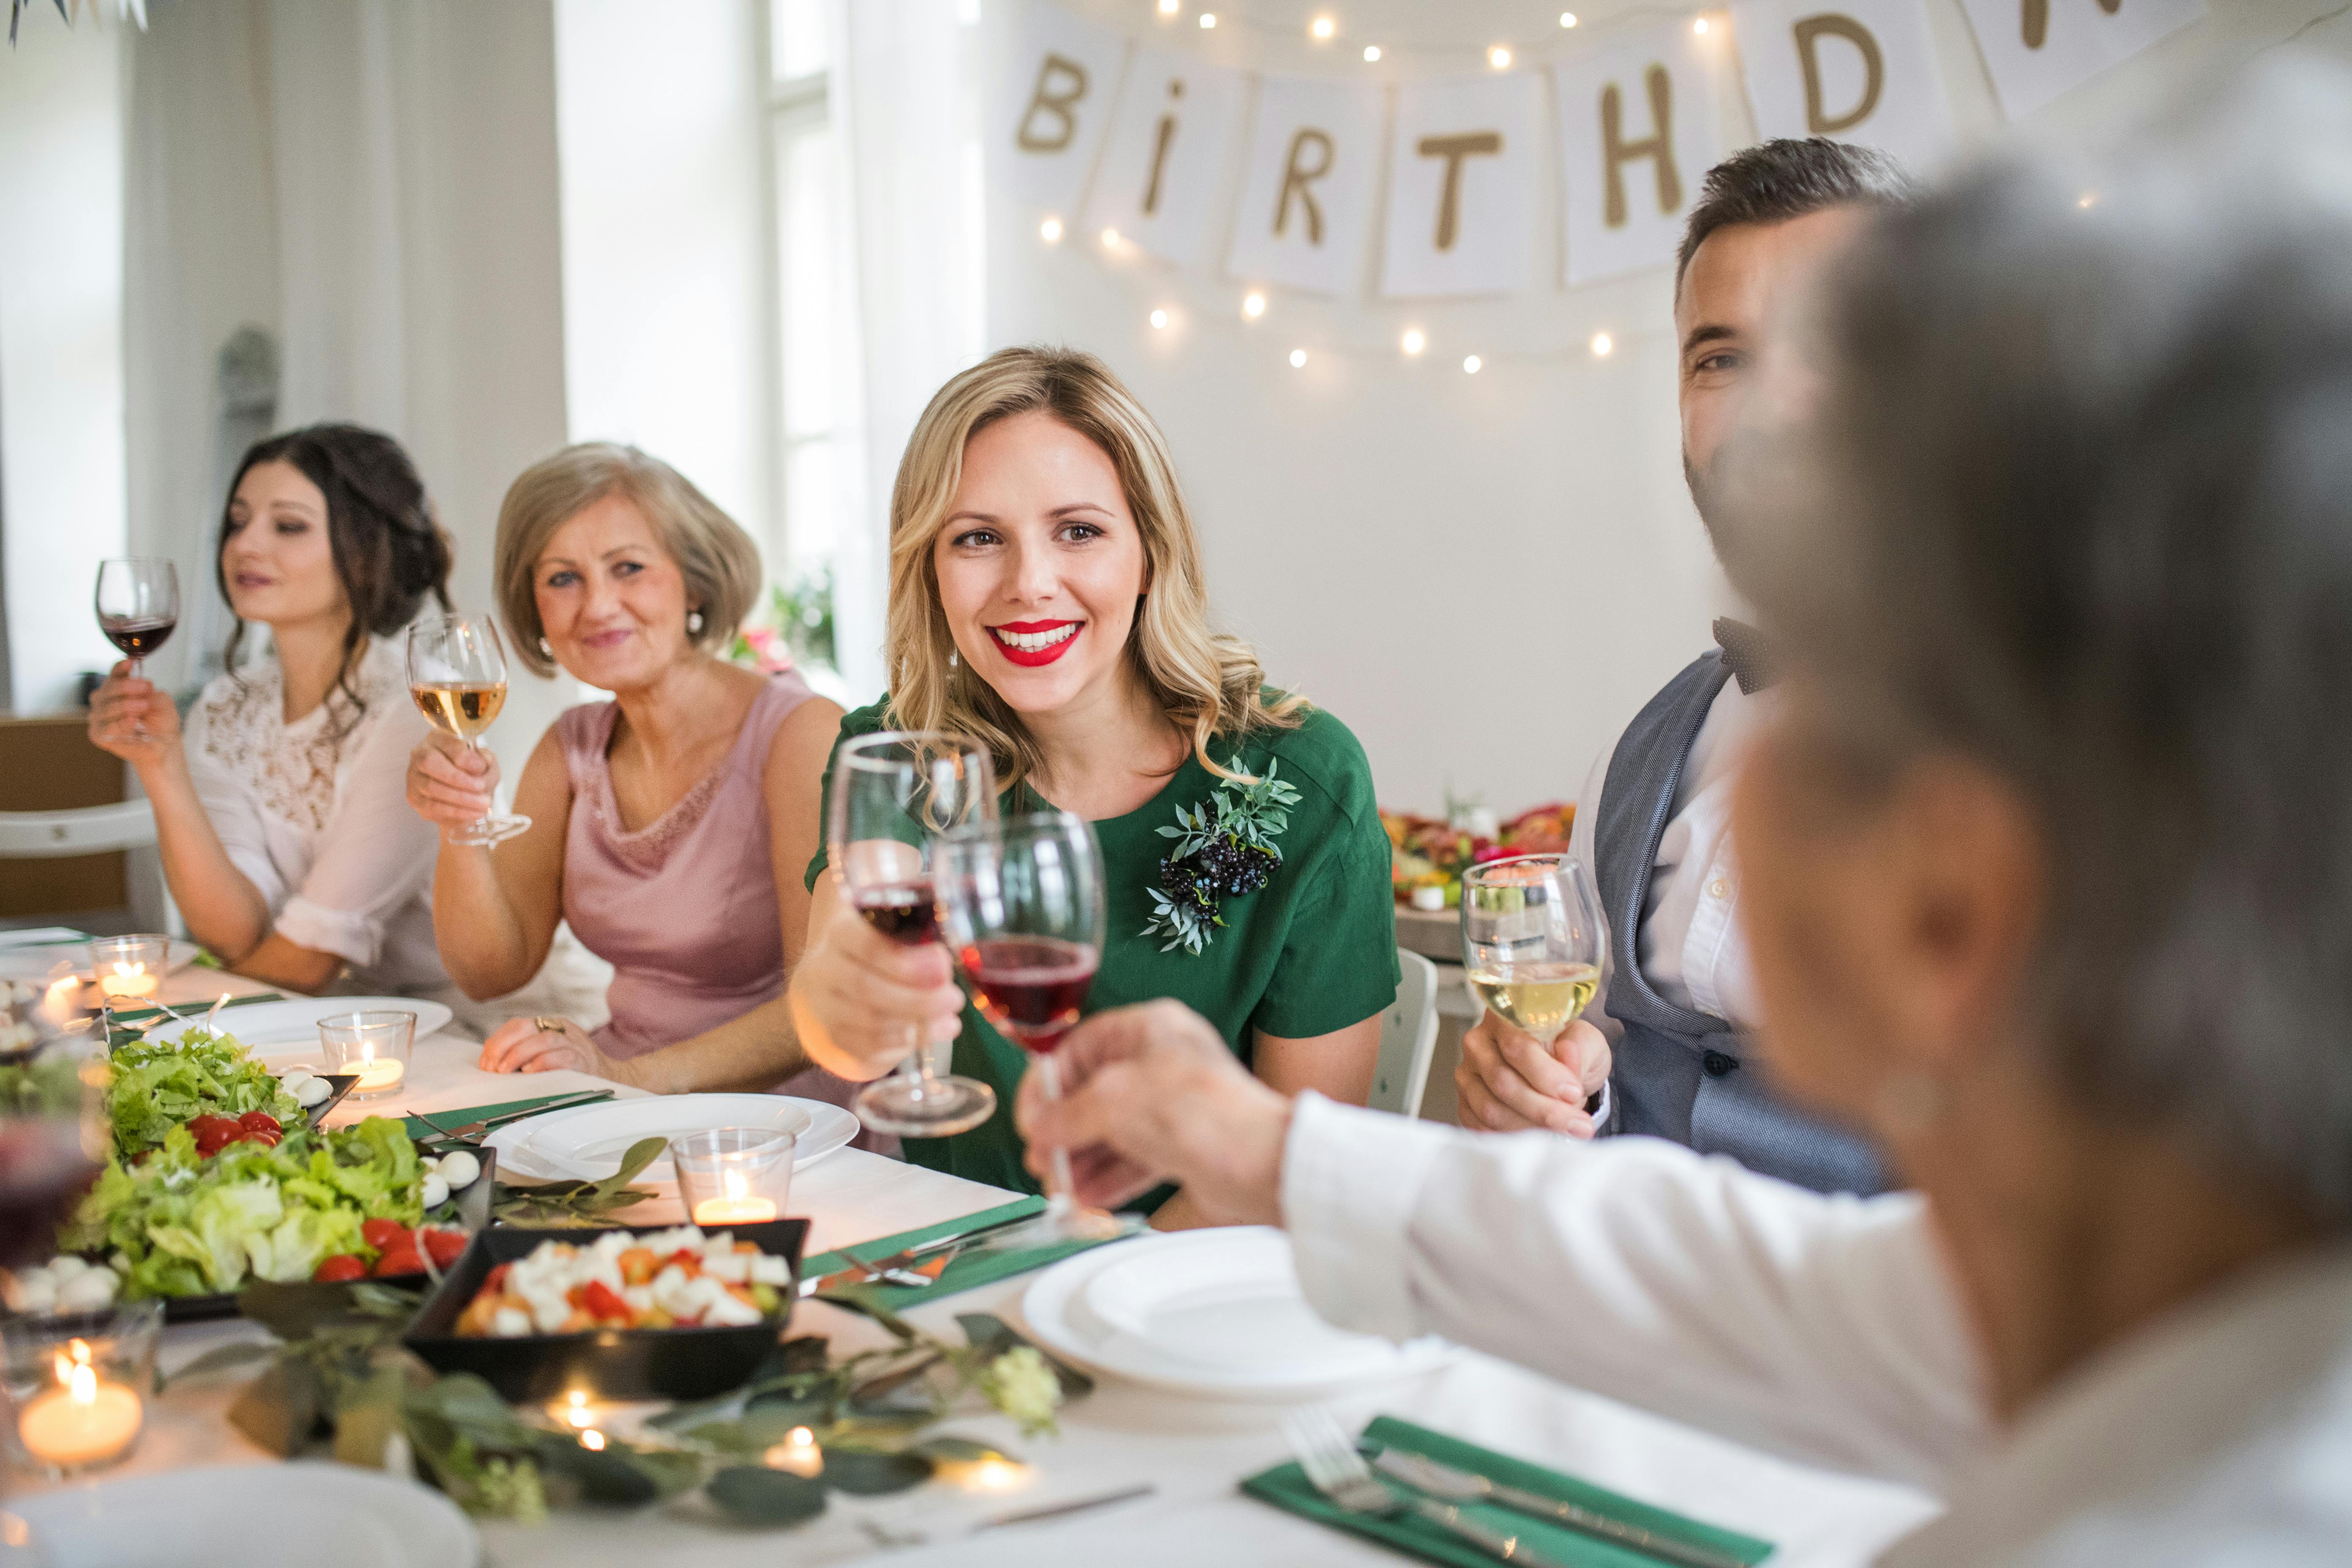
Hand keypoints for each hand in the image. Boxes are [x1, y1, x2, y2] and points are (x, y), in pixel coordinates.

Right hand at [86, 662, 180, 767]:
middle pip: (108, 688)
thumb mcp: (164, 704)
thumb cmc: (160, 723)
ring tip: (143, 706)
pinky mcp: (98, 734)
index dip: (120, 668)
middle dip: (127, 686)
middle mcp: (105, 700)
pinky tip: (132, 720)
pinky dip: (119, 723)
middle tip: (146, 687)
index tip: (130, 663)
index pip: (115, 674)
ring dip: (125, 705)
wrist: (163, 746)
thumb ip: (154, 694)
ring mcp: (99, 717)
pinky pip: (105, 727)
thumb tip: (146, 689)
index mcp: (118, 689)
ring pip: (105, 707)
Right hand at [406, 730, 498, 830]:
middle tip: (480, 787)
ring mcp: (414, 776)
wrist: (465, 796)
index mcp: (439, 738)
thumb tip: (481, 762)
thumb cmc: (473, 773)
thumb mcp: (486, 762)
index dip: (464, 757)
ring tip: (483, 803)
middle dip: (458, 778)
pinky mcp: (414, 798)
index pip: (446, 743)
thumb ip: (486, 760)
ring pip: (432, 787)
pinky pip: (433, 806)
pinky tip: (475, 812)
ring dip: (461, 797)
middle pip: (430, 763)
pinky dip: (457, 811)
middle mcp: (420, 754)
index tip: (481, 768)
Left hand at [479, 1015, 620, 1078]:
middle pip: (527, 1027)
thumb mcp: (548, 1054)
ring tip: (506, 1071)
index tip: (486, 1062)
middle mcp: (563, 1029)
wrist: (612, 1079)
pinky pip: (563, 1057)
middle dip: (503, 1046)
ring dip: (519, 1054)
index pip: (518, 1024)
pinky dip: (543, 1063)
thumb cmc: (573, 1070)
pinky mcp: (585, 1060)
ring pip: (544, 1039)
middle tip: (492, 1067)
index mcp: (551, 1025)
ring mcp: (575, 1043)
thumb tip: (490, 1062)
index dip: (497, 1041)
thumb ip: (525, 1052)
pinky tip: (531, 1072)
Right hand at [788, 880, 966, 1082]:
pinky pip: (870, 1047)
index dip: (904, 958)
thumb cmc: (878, 950)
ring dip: (918, 1023)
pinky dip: (908, 1043)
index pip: (863, 943)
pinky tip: (937, 1031)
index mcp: (840, 932)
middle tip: (955, 997)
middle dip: (918, 998)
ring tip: (951, 1017)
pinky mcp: (836, 1037)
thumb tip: (964, 943)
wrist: (834, 983)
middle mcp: (824, 969)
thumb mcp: (892, 929)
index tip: (944, 963)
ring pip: (870, 1022)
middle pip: (867, 988)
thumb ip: (919, 931)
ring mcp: (826, 1007)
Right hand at [1016, 1000, 1289, 1223]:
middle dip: (1063, 1129)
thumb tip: (1038, 1127)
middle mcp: (1163, 1060)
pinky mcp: (1185, 1143)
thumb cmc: (1198, 1113)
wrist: (1262, 1163)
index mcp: (1150, 1028)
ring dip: (1082, 1159)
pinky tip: (1085, 1198)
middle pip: (1094, 1091)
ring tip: (1059, 1187)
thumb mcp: (1113, 1101)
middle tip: (1041, 1158)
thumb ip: (1067, 1114)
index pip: (1081, 1046)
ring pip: (1114, 1129)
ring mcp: (1175, 1103)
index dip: (1048, 1083)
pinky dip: (1109, 1177)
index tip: (1030, 1117)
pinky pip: (1135, 1157)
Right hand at [1454, 1015, 1611, 1136]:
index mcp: (1505, 1016)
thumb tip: (1567, 1056)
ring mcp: (1468, 1075)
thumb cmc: (1570, 1053)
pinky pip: (1481, 1127)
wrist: (1559, 1075)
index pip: (1517, 1046)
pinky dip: (1512, 1137)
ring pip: (1491, 1109)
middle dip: (1544, 1109)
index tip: (1573, 1093)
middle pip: (1502, 1082)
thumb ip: (1579, 1048)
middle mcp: (1479, 1043)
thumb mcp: (1587, 1042)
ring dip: (1531, 1127)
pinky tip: (1539, 1136)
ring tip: (1565, 1131)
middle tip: (1577, 1123)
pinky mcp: (1466, 1103)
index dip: (1546, 1074)